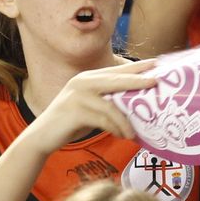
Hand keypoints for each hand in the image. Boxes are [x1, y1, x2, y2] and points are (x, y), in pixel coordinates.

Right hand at [28, 59, 157, 148]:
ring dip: (125, 122)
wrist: (42, 137)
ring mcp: (77, 95)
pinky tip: (121, 136)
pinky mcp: (74, 110)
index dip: (136, 67)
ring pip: (111, 105)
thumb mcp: (91, 108)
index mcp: (87, 78)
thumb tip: (136, 106)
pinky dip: (115, 128)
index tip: (156, 64)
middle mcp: (82, 82)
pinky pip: (103, 119)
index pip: (116, 71)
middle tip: (157, 81)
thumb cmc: (70, 123)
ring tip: (133, 134)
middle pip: (116, 80)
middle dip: (138, 81)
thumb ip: (107, 102)